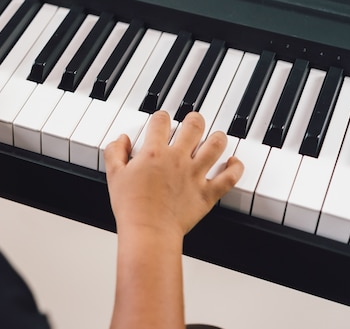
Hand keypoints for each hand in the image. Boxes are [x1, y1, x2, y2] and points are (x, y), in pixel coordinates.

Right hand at [104, 111, 242, 238]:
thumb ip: (115, 152)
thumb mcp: (114, 175)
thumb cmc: (131, 207)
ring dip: (218, 137)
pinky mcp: (207, 193)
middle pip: (194, 126)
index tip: (161, 120)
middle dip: (194, 119)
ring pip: (216, 145)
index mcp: (154, 152)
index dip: (161, 116)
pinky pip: (229, 177)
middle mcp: (177, 159)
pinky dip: (235, 167)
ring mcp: (195, 175)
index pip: (161, 121)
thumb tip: (122, 139)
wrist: (148, 231)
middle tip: (194, 120)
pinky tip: (234, 162)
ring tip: (216, 136)